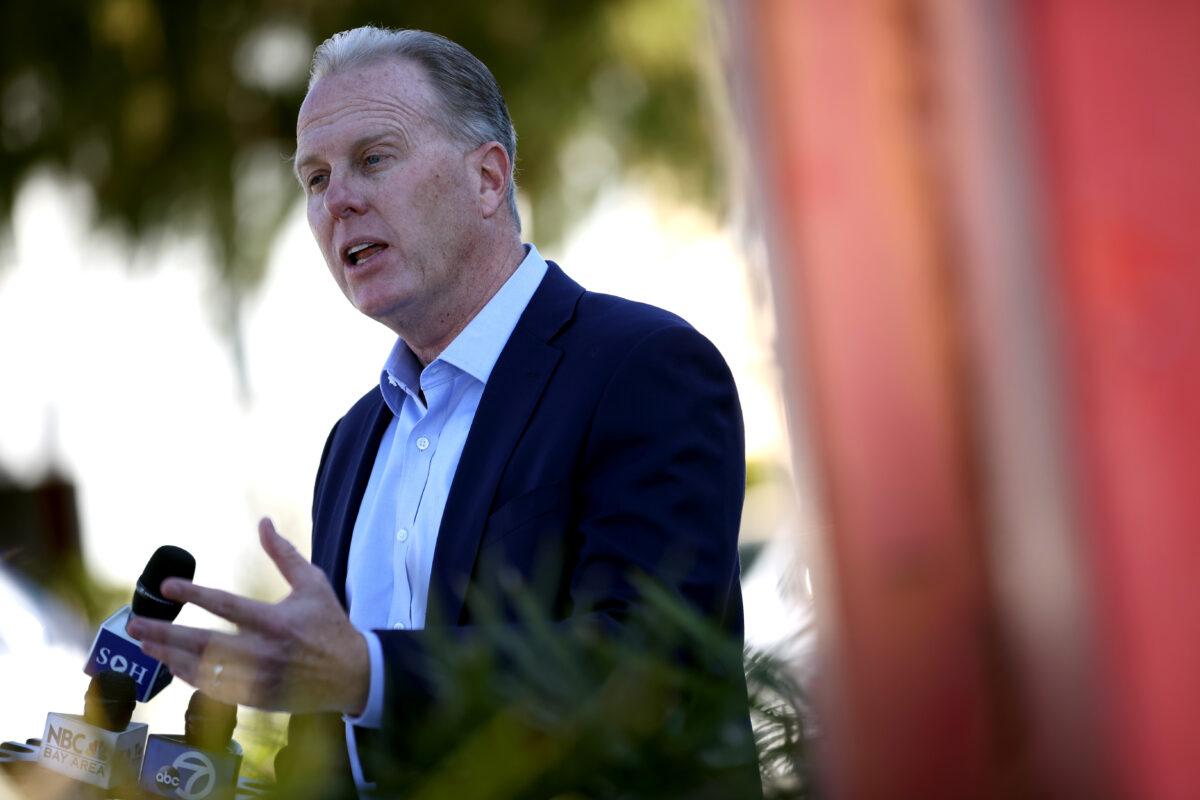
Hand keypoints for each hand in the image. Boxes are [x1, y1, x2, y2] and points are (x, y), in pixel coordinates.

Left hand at [126, 518, 368, 714]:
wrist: (353, 675)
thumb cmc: (331, 624)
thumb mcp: (313, 584)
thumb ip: (284, 554)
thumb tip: (264, 521)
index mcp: (277, 621)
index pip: (227, 606)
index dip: (195, 594)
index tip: (167, 586)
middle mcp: (264, 652)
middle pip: (203, 644)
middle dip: (164, 633)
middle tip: (134, 624)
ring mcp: (258, 680)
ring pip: (202, 670)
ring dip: (170, 655)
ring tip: (145, 642)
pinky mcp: (256, 699)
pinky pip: (213, 690)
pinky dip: (189, 677)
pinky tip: (172, 663)